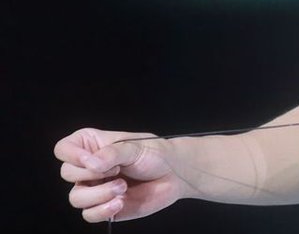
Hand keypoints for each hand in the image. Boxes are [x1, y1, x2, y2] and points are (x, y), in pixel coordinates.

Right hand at [54, 127, 185, 222]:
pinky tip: (120, 203)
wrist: (174, 175)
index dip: (72, 155)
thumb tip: (91, 163)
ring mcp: (95, 188)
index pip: (63, 149)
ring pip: (75, 197)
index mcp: (93, 146)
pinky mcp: (103, 207)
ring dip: (99, 194)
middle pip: (66, 173)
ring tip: (122, 187)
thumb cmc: (156, 154)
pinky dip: (102, 210)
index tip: (91, 159)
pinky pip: (88, 215)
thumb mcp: (135, 147)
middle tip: (117, 170)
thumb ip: (112, 153)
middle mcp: (89, 168)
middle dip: (91, 174)